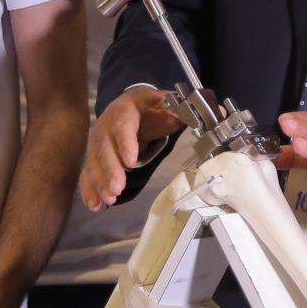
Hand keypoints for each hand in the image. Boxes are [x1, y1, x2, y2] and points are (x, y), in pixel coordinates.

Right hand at [81, 85, 183, 210]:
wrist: (130, 104)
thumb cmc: (150, 108)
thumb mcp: (166, 103)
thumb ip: (187, 109)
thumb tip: (218, 113)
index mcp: (126, 109)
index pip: (123, 123)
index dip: (125, 141)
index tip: (131, 159)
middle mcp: (106, 124)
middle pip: (104, 147)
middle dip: (110, 169)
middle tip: (118, 188)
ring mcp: (98, 141)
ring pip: (95, 162)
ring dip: (100, 182)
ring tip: (110, 199)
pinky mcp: (94, 156)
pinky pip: (88, 173)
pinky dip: (89, 189)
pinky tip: (95, 204)